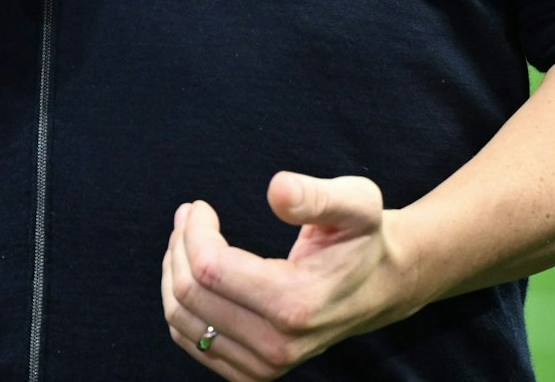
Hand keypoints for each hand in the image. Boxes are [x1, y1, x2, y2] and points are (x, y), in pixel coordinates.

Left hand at [161, 173, 420, 377]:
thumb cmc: (363, 238)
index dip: (193, 229)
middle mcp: (279, 344)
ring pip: (180, 316)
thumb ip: (316, 195)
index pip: (209, 267)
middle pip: (189, 292)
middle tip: (190, 217)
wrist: (381, 285)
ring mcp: (265, 364)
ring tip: (188, 239)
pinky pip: (189, 338)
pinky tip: (196, 273)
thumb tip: (277, 191)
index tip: (201, 206)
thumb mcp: (356, 203)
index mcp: (297, 304)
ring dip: (173, 270)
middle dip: (179, 244)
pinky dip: (179, 302)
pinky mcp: (252, 372)